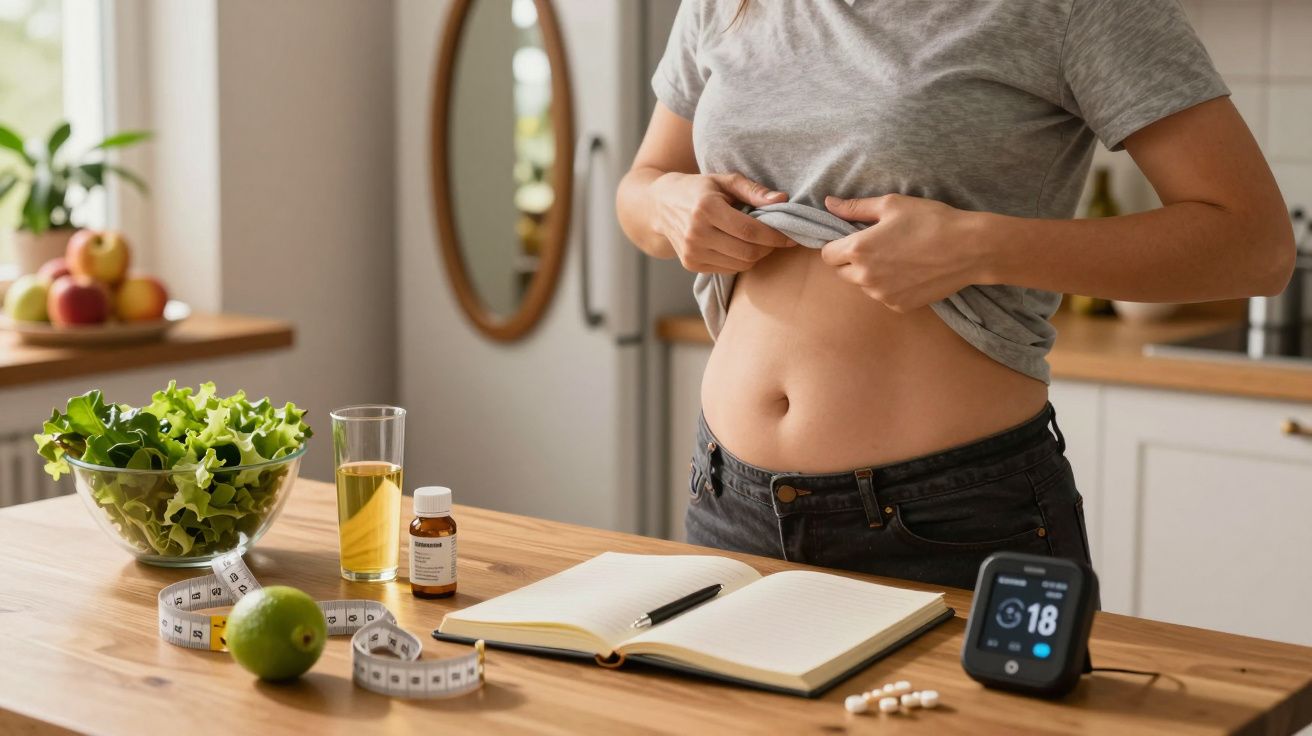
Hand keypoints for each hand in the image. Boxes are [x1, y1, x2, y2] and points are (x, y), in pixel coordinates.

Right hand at [649, 172, 796, 273]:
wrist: (659, 206)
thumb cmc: (697, 189)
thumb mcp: (723, 180)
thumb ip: (753, 190)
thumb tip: (782, 200)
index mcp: (705, 209)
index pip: (749, 231)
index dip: (774, 236)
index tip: (791, 236)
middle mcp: (696, 233)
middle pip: (747, 252)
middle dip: (768, 248)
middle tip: (776, 238)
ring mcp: (691, 252)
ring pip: (740, 264)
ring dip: (756, 255)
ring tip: (757, 240)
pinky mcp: (690, 264)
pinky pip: (728, 269)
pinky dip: (740, 260)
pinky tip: (739, 246)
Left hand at [820, 194, 983, 311]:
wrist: (970, 249)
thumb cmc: (931, 220)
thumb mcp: (891, 205)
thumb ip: (855, 207)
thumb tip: (829, 203)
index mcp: (859, 250)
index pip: (827, 255)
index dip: (837, 245)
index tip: (853, 237)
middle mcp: (865, 277)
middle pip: (841, 272)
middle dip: (851, 260)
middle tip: (877, 245)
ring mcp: (882, 295)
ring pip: (862, 285)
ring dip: (869, 274)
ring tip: (897, 257)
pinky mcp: (898, 306)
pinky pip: (882, 296)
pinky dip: (889, 286)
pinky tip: (909, 270)